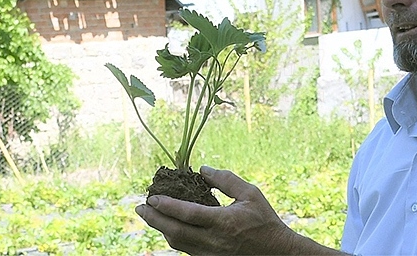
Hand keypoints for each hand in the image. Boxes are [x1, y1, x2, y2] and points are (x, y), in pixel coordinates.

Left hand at [135, 166, 339, 254]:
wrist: (276, 253)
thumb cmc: (265, 221)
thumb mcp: (250, 195)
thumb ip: (226, 180)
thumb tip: (203, 170)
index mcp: (223, 223)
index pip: (188, 214)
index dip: (167, 206)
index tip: (152, 198)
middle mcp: (213, 241)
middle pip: (174, 232)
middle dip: (153, 219)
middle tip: (139, 208)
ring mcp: (210, 254)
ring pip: (177, 243)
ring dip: (160, 228)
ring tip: (150, 215)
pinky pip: (185, 249)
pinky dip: (173, 237)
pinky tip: (168, 227)